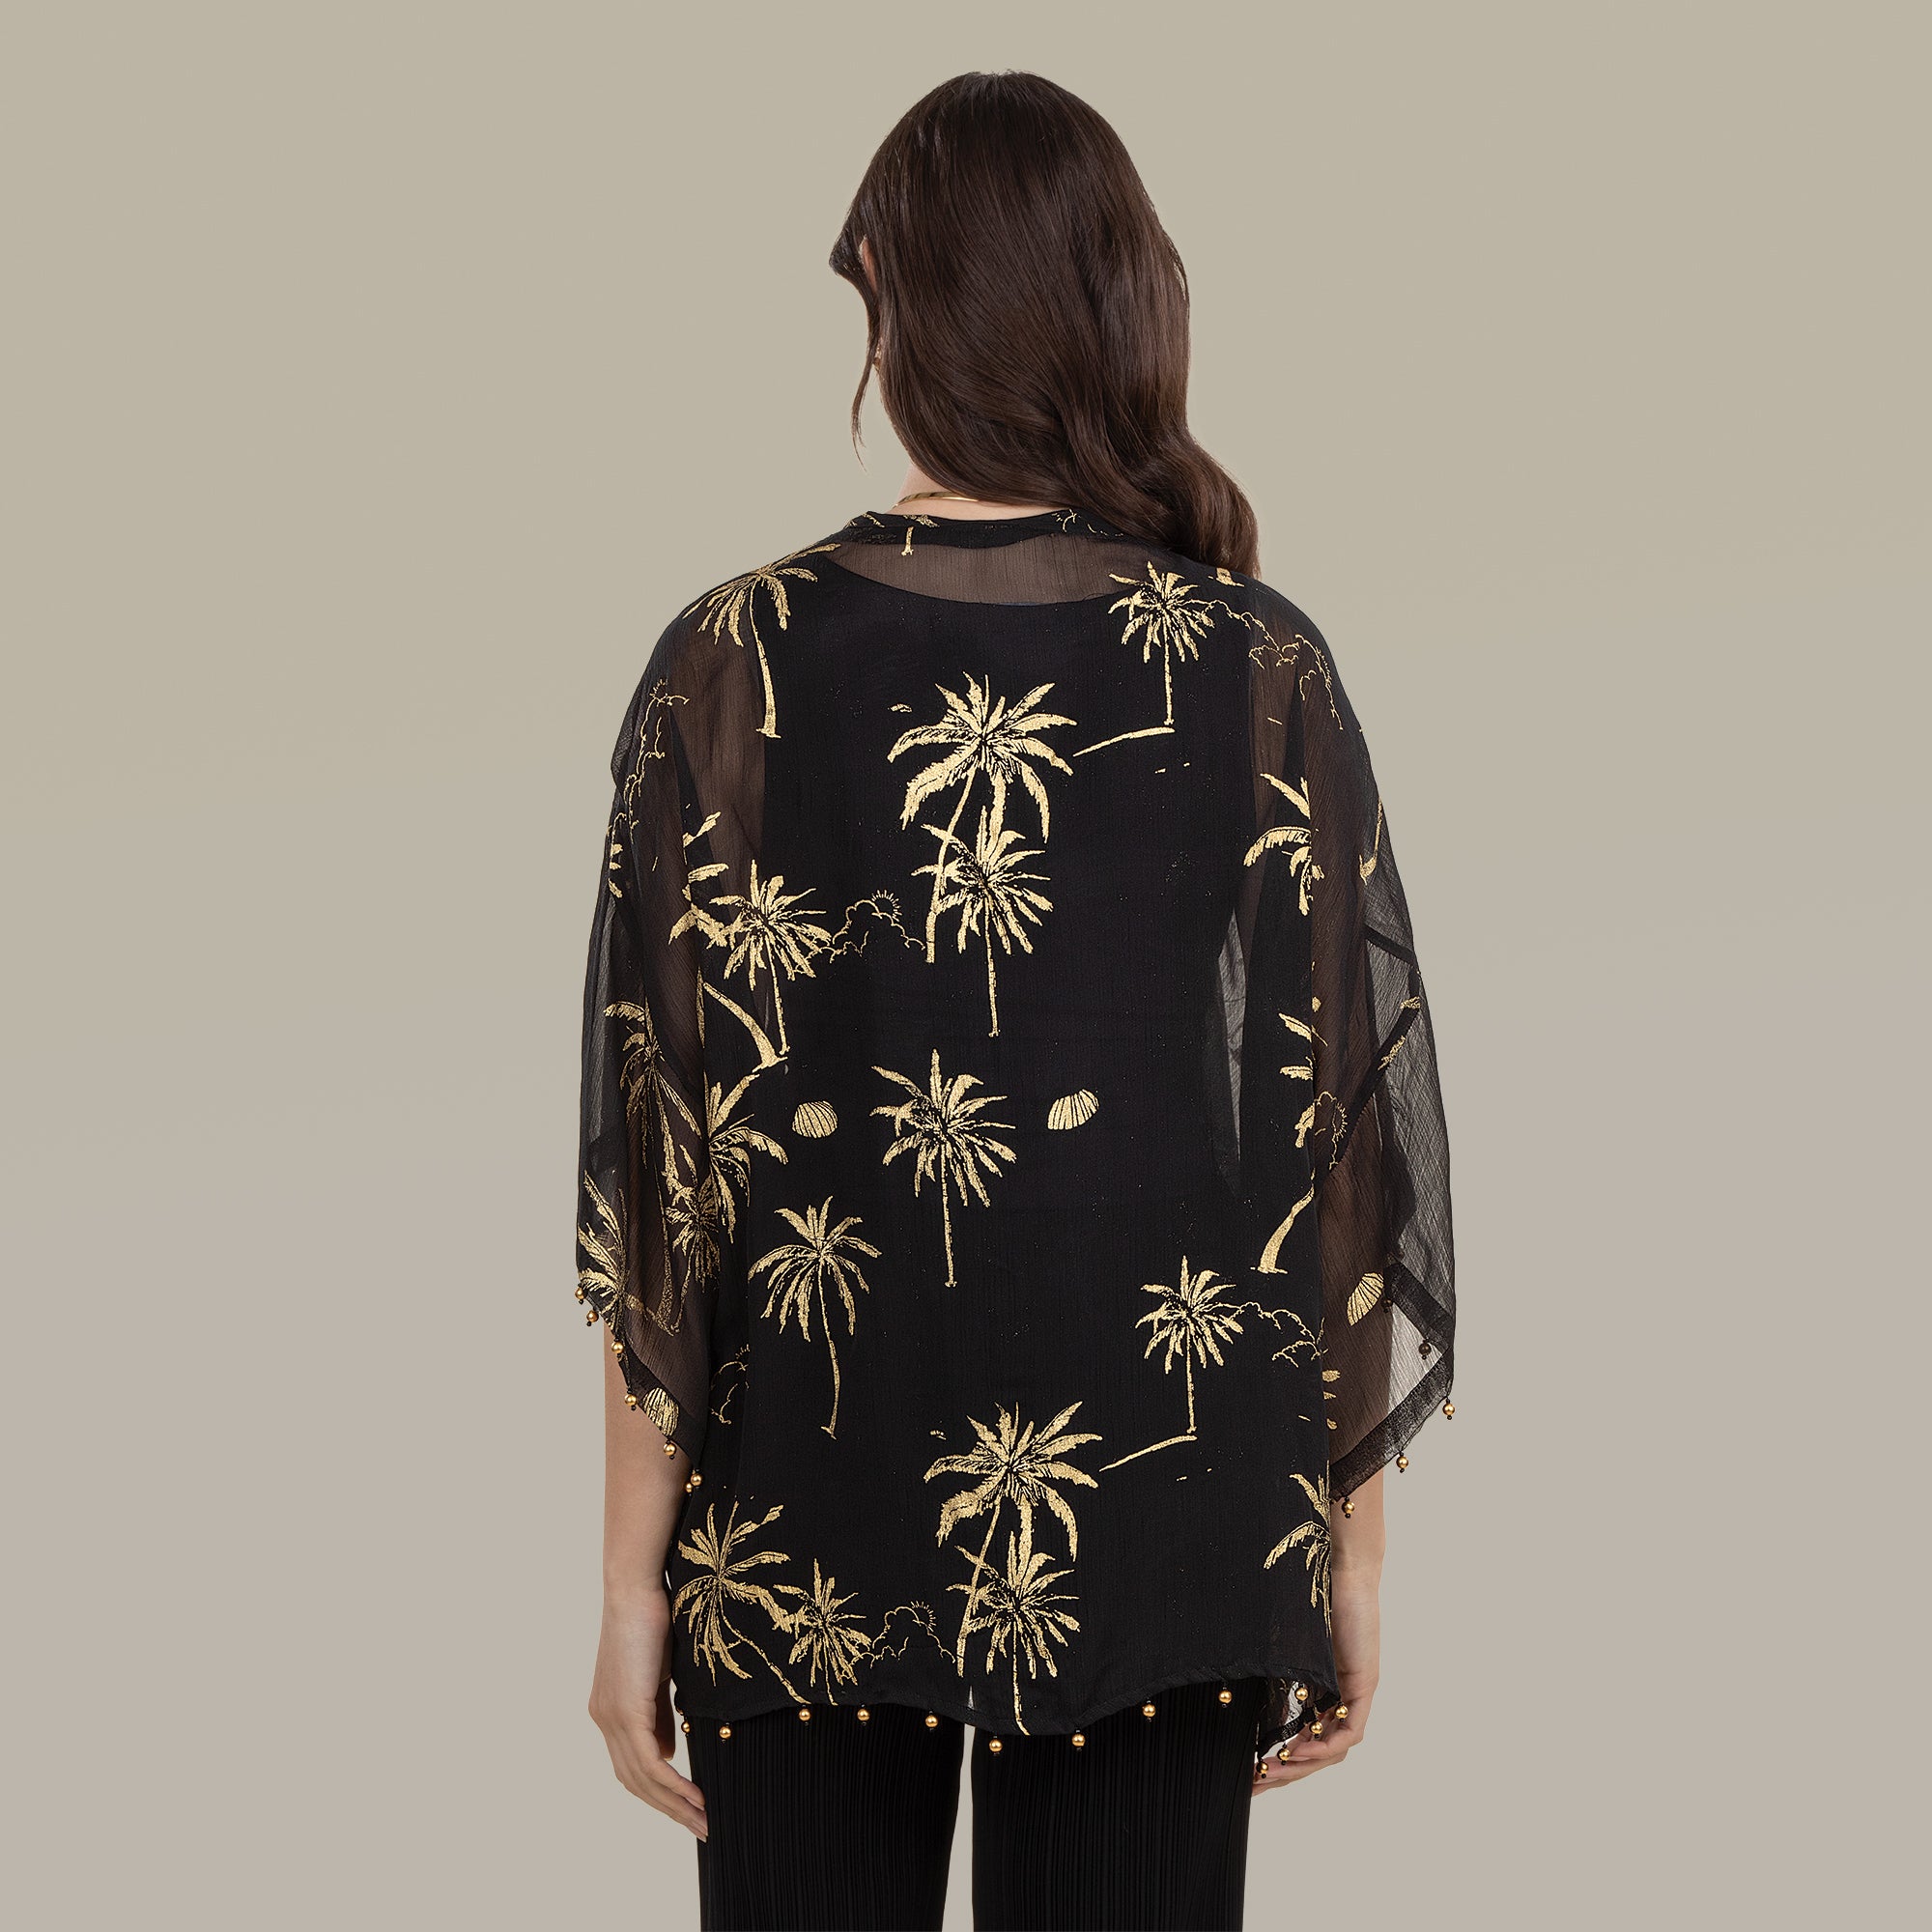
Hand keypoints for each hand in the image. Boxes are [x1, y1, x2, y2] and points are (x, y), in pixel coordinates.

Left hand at [589, 1585, 706, 1838]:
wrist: (634, 1588)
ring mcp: (612, 1719)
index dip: (659, 1794)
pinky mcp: (626, 1712)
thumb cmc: (651, 1618)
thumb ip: (659, 1714)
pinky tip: (696, 1799)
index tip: (689, 1810)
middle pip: (635, 1783)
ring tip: (705, 1822)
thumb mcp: (659, 1674)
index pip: (632, 1768)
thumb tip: (669, 1753)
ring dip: (675, 1806)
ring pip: (643, 1780)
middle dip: (670, 1811)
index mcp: (609, 1712)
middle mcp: (604, 1721)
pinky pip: (650, 1764)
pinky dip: (674, 1786)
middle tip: (703, 1830)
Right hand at [1253, 1558, 1379, 1793]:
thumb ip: (1276, 1670)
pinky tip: (1297, 1749)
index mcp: (1324, 1688)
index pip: (1306, 1737)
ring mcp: (1356, 1692)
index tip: (1253, 1772)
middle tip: (1256, 1785)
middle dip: (1287, 1771)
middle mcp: (1343, 1696)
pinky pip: (1349, 1731)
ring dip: (1303, 1764)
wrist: (1337, 1565)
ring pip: (1334, 1747)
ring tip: (1272, 1771)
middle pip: (1320, 1751)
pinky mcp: (1364, 1683)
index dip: (1282, 1759)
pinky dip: (1324, 1745)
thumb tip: (1238, 1690)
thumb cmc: (1308, 1595)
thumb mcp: (1286, 1643)